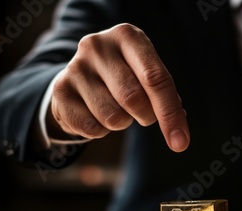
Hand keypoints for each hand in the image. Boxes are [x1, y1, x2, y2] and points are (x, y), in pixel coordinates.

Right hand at [48, 23, 188, 151]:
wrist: (82, 73)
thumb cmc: (127, 74)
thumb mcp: (148, 74)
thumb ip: (166, 98)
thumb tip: (178, 133)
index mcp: (128, 36)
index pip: (155, 79)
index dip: (170, 113)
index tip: (180, 142)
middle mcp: (98, 46)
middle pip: (134, 99)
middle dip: (147, 117)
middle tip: (144, 114)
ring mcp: (76, 67)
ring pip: (113, 117)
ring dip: (122, 123)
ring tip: (116, 107)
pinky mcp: (60, 90)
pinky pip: (92, 128)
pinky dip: (101, 130)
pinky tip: (96, 112)